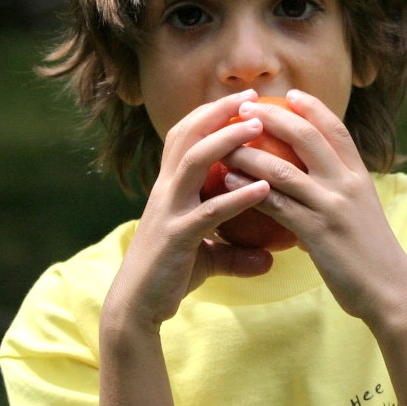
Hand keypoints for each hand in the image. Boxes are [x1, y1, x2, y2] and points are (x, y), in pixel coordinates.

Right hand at [103, 91, 274, 330]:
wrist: (137, 308)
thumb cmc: (170, 278)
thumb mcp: (208, 259)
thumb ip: (237, 253)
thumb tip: (269, 259)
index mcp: (170, 188)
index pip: (185, 136)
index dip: (210, 113)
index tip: (243, 99)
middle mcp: (166, 191)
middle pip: (187, 135)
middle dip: (218, 111)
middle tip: (253, 97)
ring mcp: (169, 211)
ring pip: (194, 162)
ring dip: (227, 141)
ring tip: (258, 127)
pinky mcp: (177, 237)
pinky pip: (210, 211)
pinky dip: (238, 197)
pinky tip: (265, 189)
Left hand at [223, 91, 406, 323]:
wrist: (390, 290)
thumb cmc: (372, 255)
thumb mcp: (362, 214)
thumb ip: (340, 194)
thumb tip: (313, 188)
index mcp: (360, 175)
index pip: (336, 129)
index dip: (312, 107)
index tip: (289, 94)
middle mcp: (347, 183)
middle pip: (305, 136)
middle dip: (272, 117)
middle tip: (244, 108)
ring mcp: (331, 206)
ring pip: (281, 168)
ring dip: (248, 153)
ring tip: (223, 145)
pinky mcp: (316, 232)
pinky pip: (274, 203)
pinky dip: (248, 189)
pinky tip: (228, 181)